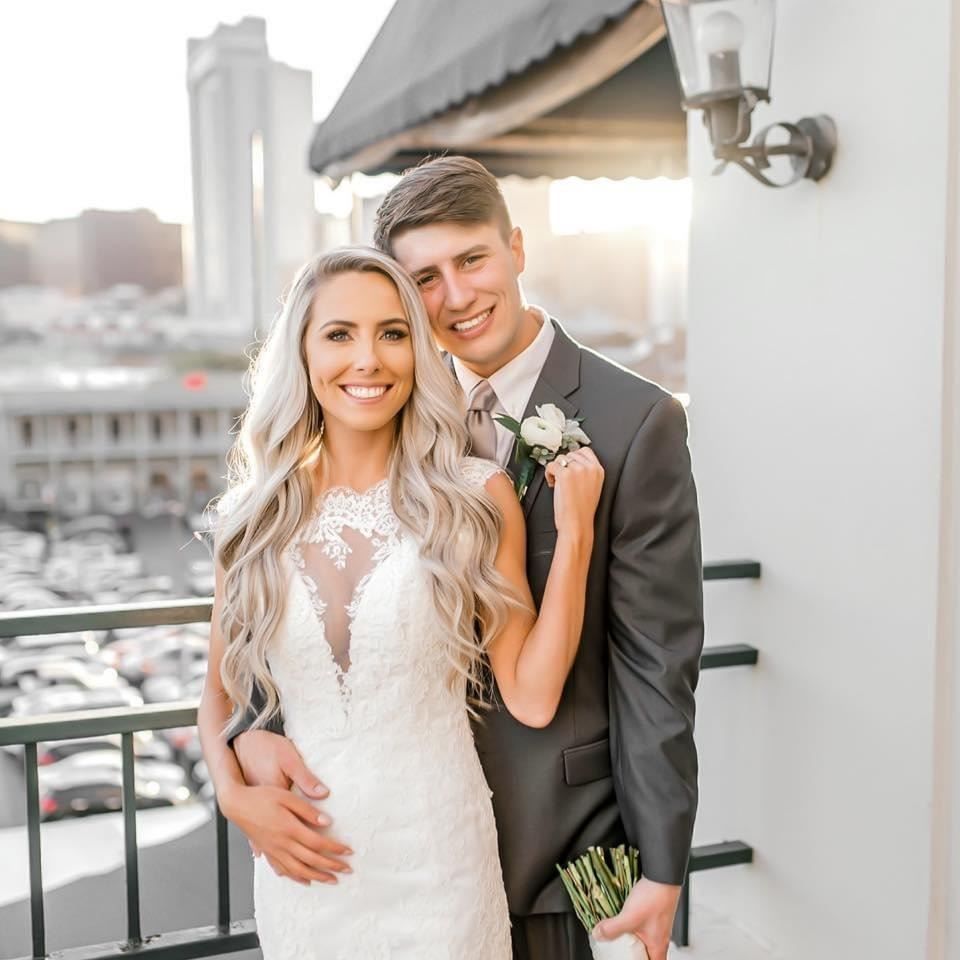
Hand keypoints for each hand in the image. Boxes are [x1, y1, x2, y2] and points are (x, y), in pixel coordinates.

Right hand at [231, 729, 347, 879]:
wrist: (237, 804)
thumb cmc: (261, 797)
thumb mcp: (286, 796)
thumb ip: (307, 810)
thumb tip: (326, 821)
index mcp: (289, 829)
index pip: (318, 843)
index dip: (335, 849)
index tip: (348, 851)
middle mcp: (282, 844)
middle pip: (312, 860)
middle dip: (332, 866)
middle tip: (347, 870)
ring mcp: (274, 851)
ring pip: (299, 870)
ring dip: (317, 876)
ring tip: (331, 880)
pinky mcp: (268, 852)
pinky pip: (284, 870)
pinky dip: (297, 877)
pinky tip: (305, 880)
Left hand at [544, 447, 603, 537]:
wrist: (577, 523)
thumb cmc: (582, 510)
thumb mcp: (592, 486)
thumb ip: (586, 472)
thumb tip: (573, 462)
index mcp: (598, 470)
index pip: (585, 451)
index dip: (573, 458)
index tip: (568, 466)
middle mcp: (589, 467)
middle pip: (570, 454)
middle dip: (564, 465)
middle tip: (562, 478)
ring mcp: (577, 469)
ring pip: (559, 458)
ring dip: (555, 469)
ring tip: (557, 482)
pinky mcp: (565, 474)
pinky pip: (550, 465)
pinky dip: (548, 474)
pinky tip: (552, 484)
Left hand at [592, 877, 681, 959]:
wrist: (662, 875)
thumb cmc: (654, 897)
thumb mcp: (630, 916)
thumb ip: (612, 928)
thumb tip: (598, 935)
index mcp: (658, 946)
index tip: (627, 959)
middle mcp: (660, 937)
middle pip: (647, 954)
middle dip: (633, 954)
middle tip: (620, 952)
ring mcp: (657, 925)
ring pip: (644, 939)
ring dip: (632, 940)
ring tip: (618, 938)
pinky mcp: (653, 913)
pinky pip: (642, 926)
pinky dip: (632, 926)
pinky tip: (622, 920)